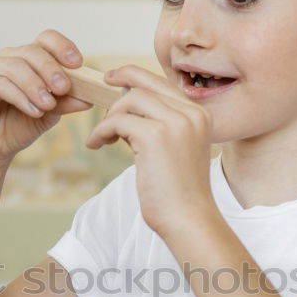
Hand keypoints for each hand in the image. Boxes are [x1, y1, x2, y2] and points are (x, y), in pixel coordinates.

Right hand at [0, 29, 93, 172]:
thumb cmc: (18, 126)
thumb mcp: (49, 114)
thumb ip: (66, 102)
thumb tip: (91, 97)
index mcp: (28, 60)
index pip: (45, 39)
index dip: (62, 46)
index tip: (78, 63)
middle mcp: (7, 59)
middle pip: (31, 51)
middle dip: (51, 69)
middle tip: (64, 88)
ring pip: (15, 67)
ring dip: (35, 85)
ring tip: (48, 105)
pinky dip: (20, 97)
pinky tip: (33, 111)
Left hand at [84, 64, 217, 238]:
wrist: (190, 220)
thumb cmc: (180, 194)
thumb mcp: (175, 151)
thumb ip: (157, 128)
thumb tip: (125, 113)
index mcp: (199, 115)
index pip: (162, 82)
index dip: (135, 76)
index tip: (115, 79)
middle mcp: (190, 114)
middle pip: (145, 83)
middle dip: (118, 86)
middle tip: (99, 97)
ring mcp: (175, 123)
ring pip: (129, 100)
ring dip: (109, 117)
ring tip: (102, 137)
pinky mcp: (154, 137)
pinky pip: (117, 121)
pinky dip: (102, 131)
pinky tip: (96, 144)